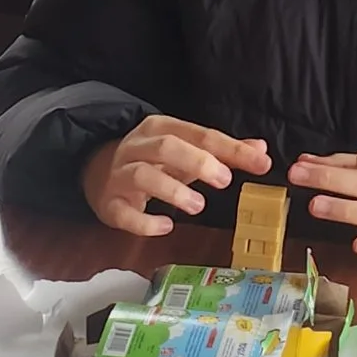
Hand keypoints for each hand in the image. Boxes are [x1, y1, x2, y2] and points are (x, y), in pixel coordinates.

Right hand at [81, 117, 272, 234]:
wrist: (96, 171)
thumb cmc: (151, 161)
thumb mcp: (186, 151)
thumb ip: (221, 151)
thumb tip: (259, 149)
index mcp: (160, 129)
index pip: (200, 134)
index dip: (231, 149)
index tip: (260, 162)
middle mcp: (138, 147)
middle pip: (167, 147)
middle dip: (198, 161)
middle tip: (224, 180)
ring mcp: (120, 175)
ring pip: (144, 175)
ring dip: (173, 190)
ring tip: (198, 206)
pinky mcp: (109, 204)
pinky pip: (124, 214)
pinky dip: (145, 222)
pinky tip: (165, 227)